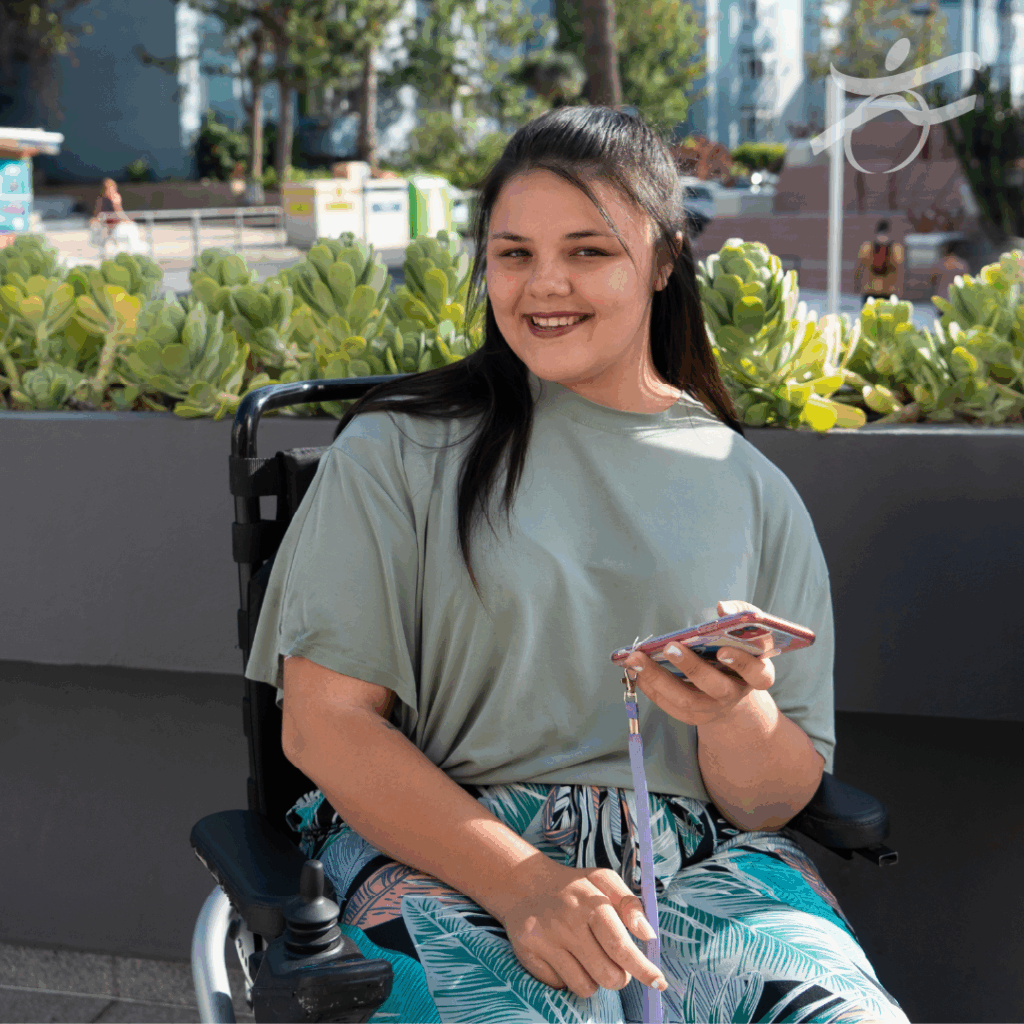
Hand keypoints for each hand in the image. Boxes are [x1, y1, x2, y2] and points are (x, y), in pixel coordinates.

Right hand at [499, 859, 667, 999]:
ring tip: (585, 955)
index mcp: (589, 902)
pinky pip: (560, 986)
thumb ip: (630, 904)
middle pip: (607, 975)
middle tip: (614, 962)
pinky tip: (562, 955)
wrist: (522, 883)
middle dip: (618, 977)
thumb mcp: (603, 880)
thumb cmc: (573, 886)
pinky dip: (568, 977)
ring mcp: (545, 940)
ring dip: (592, 978)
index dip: (642, 969)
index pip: (620, 946)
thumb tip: (648, 936)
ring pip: (585, 987)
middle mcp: (566, 922)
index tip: (658, 982)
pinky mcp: (528, 954)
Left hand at [621, 599, 774, 728]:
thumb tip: (723, 608)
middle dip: (691, 667)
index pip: (758, 673)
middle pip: (715, 687)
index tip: (722, 651)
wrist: (733, 687)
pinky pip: (670, 706)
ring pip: (687, 700)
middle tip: (669, 647)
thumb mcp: (747, 632)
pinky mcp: (694, 716)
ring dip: (659, 679)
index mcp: (756, 674)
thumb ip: (740, 615)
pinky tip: (636, 671)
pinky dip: (652, 688)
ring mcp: (714, 708)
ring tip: (637, 660)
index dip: (741, 663)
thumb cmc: (738, 650)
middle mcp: (735, 694)